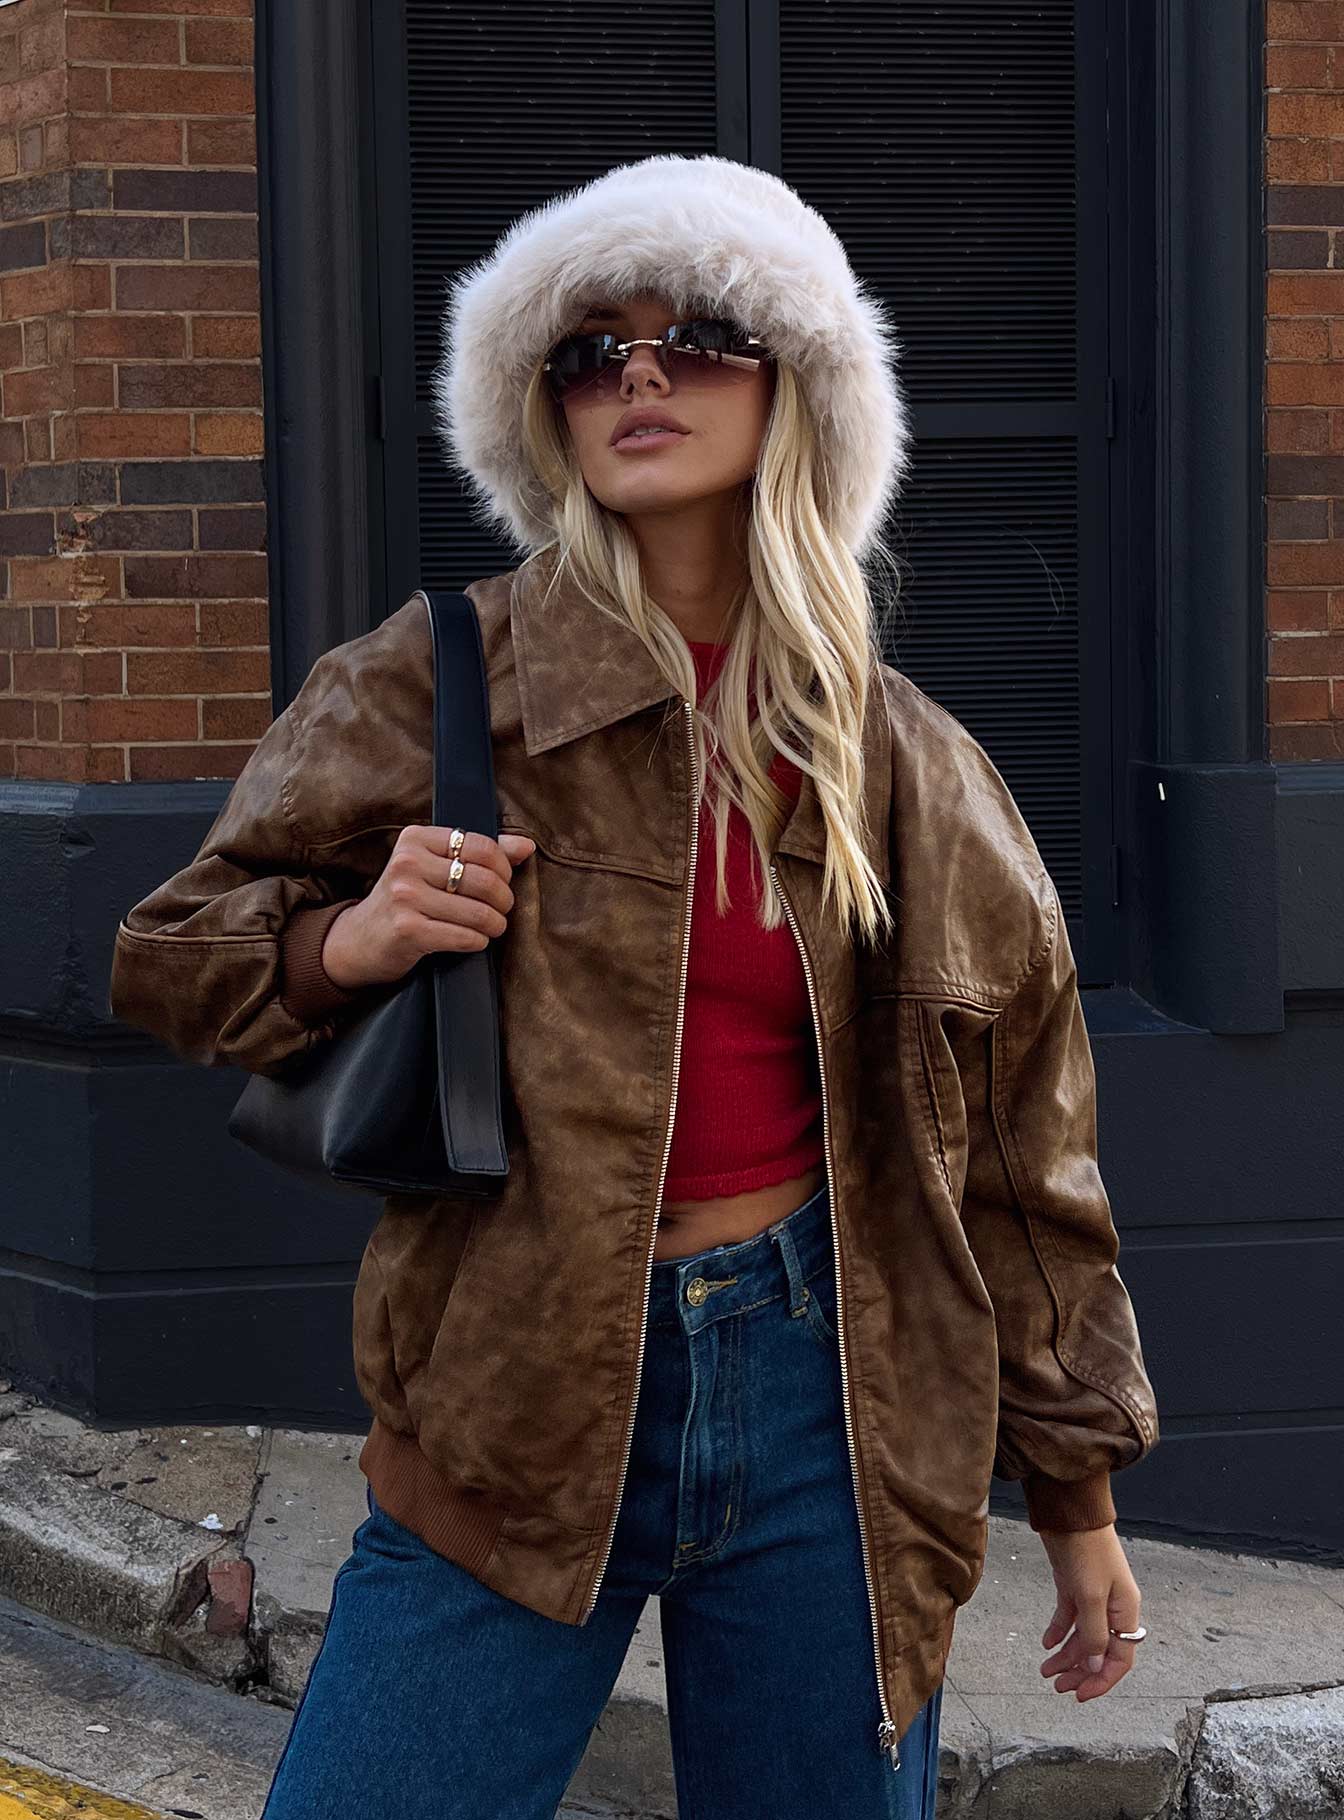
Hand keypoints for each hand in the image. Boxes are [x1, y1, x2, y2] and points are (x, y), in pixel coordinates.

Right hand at [322, 825, 536, 989]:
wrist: (359, 940)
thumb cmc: (406, 900)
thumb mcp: (434, 868)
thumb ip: (480, 854)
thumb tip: (526, 845)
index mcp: (415, 839)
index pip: (481, 847)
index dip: (504, 868)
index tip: (502, 881)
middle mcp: (407, 863)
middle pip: (483, 880)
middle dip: (504, 899)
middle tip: (501, 909)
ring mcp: (405, 897)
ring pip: (478, 912)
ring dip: (495, 924)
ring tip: (492, 927)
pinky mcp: (407, 930)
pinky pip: (464, 936)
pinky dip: (478, 941)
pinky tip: (475, 940)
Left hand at [1035, 1523, 1143, 1700]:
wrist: (1069, 1513)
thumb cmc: (1086, 1550)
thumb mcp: (1090, 1596)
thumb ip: (1094, 1634)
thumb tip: (1098, 1669)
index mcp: (1125, 1611)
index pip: (1120, 1658)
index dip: (1102, 1680)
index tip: (1081, 1695)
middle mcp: (1111, 1607)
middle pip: (1099, 1650)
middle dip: (1079, 1671)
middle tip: (1057, 1686)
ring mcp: (1092, 1596)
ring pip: (1082, 1636)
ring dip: (1066, 1655)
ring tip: (1045, 1670)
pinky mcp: (1073, 1585)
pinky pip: (1069, 1616)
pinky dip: (1058, 1631)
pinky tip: (1046, 1643)